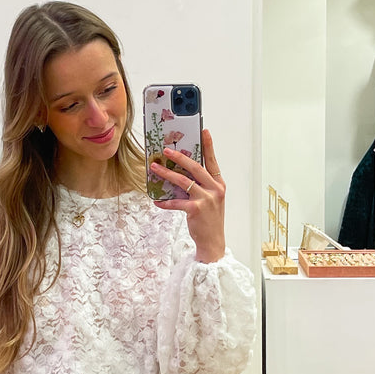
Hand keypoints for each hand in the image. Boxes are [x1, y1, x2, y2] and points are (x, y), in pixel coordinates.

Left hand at [149, 128, 226, 262]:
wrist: (213, 242)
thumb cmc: (209, 220)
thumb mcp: (210, 200)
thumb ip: (201, 186)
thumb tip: (181, 174)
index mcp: (219, 184)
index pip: (212, 161)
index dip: (208, 146)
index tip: (204, 131)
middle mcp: (215, 189)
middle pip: (195, 167)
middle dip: (179, 157)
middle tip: (166, 150)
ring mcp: (206, 199)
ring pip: (183, 181)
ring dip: (166, 173)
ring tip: (155, 168)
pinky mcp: (196, 209)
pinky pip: (176, 202)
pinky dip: (165, 202)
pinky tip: (157, 201)